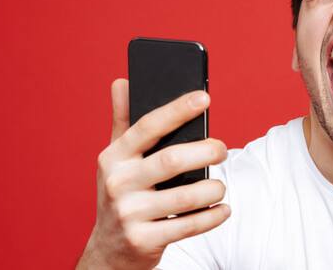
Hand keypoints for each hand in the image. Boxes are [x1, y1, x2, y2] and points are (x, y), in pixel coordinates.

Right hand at [77, 79, 229, 269]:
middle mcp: (118, 184)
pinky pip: (188, 226)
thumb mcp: (115, 159)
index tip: (204, 98)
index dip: (176, 110)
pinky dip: (212, 217)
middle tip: (222, 149)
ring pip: (185, 197)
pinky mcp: (144, 240)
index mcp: (113, 157)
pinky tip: (223, 209)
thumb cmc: (121, 194)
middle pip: (171, 161)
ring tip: (220, 186)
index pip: (147, 127)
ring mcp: (129, 214)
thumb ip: (123, 121)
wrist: (109, 250)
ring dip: (213, 189)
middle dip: (205, 152)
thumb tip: (122, 82)